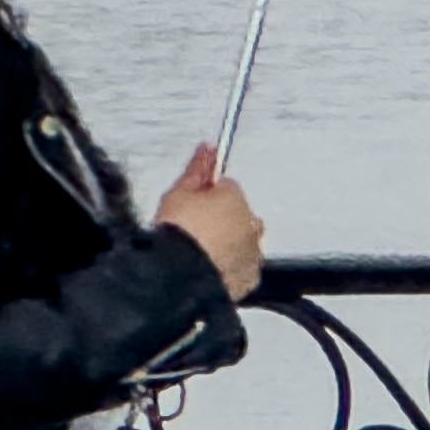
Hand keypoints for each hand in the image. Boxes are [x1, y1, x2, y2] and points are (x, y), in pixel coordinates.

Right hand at [153, 143, 265, 299]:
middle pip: (237, 214)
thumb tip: (206, 150)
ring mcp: (252, 252)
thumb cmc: (179, 235)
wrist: (179, 278)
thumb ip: (195, 170)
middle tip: (191, 230)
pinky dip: (229, 268)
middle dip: (219, 219)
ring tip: (197, 253)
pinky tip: (207, 270)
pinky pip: (241, 268)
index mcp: (235, 197)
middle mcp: (250, 223)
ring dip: (226, 244)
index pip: (225, 187)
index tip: (191, 205)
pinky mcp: (248, 279)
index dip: (205, 196)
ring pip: (241, 242)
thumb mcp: (177, 194)